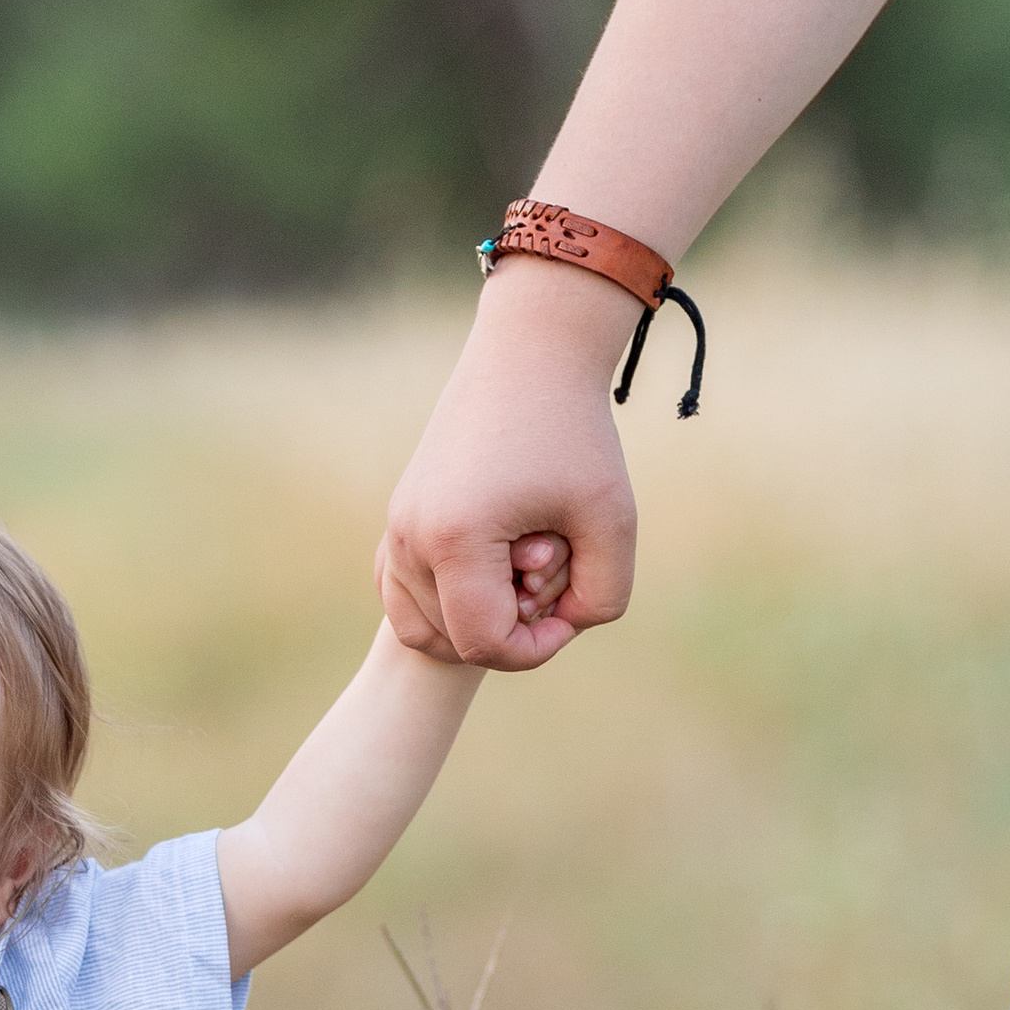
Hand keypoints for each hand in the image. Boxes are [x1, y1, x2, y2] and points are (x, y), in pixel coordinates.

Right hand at [378, 258, 638, 666]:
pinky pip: (400, 594)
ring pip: (420, 624)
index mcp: (456, 540)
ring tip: (520, 572)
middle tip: (548, 575)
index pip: (484, 644)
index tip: (571, 614)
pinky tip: (491, 573)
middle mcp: (410, 538)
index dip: (534, 649)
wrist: (529, 359)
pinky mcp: (397, 517)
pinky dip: (440, 605)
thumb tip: (560, 629)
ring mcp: (395, 527)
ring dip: (474, 617)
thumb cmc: (575, 434)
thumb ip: (603, 596)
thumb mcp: (613, 519)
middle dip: (507, 627)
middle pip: (450, 639)